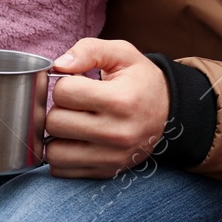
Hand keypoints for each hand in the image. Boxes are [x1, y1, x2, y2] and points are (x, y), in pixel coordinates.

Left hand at [44, 38, 169, 177]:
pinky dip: (62, 155)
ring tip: (74, 123)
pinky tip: (77, 141)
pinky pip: (61, 169)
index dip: (66, 83)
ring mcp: (111, 157)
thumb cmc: (140, 81)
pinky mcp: (105, 172)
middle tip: (77, 104)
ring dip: (57, 135)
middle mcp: (117, 133)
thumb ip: (89, 50)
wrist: (168, 112)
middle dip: (60, 108)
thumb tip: (59, 65)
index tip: (80, 84)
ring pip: (53, 151)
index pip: (63, 92)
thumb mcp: (122, 54)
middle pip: (54, 122)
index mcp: (121, 100)